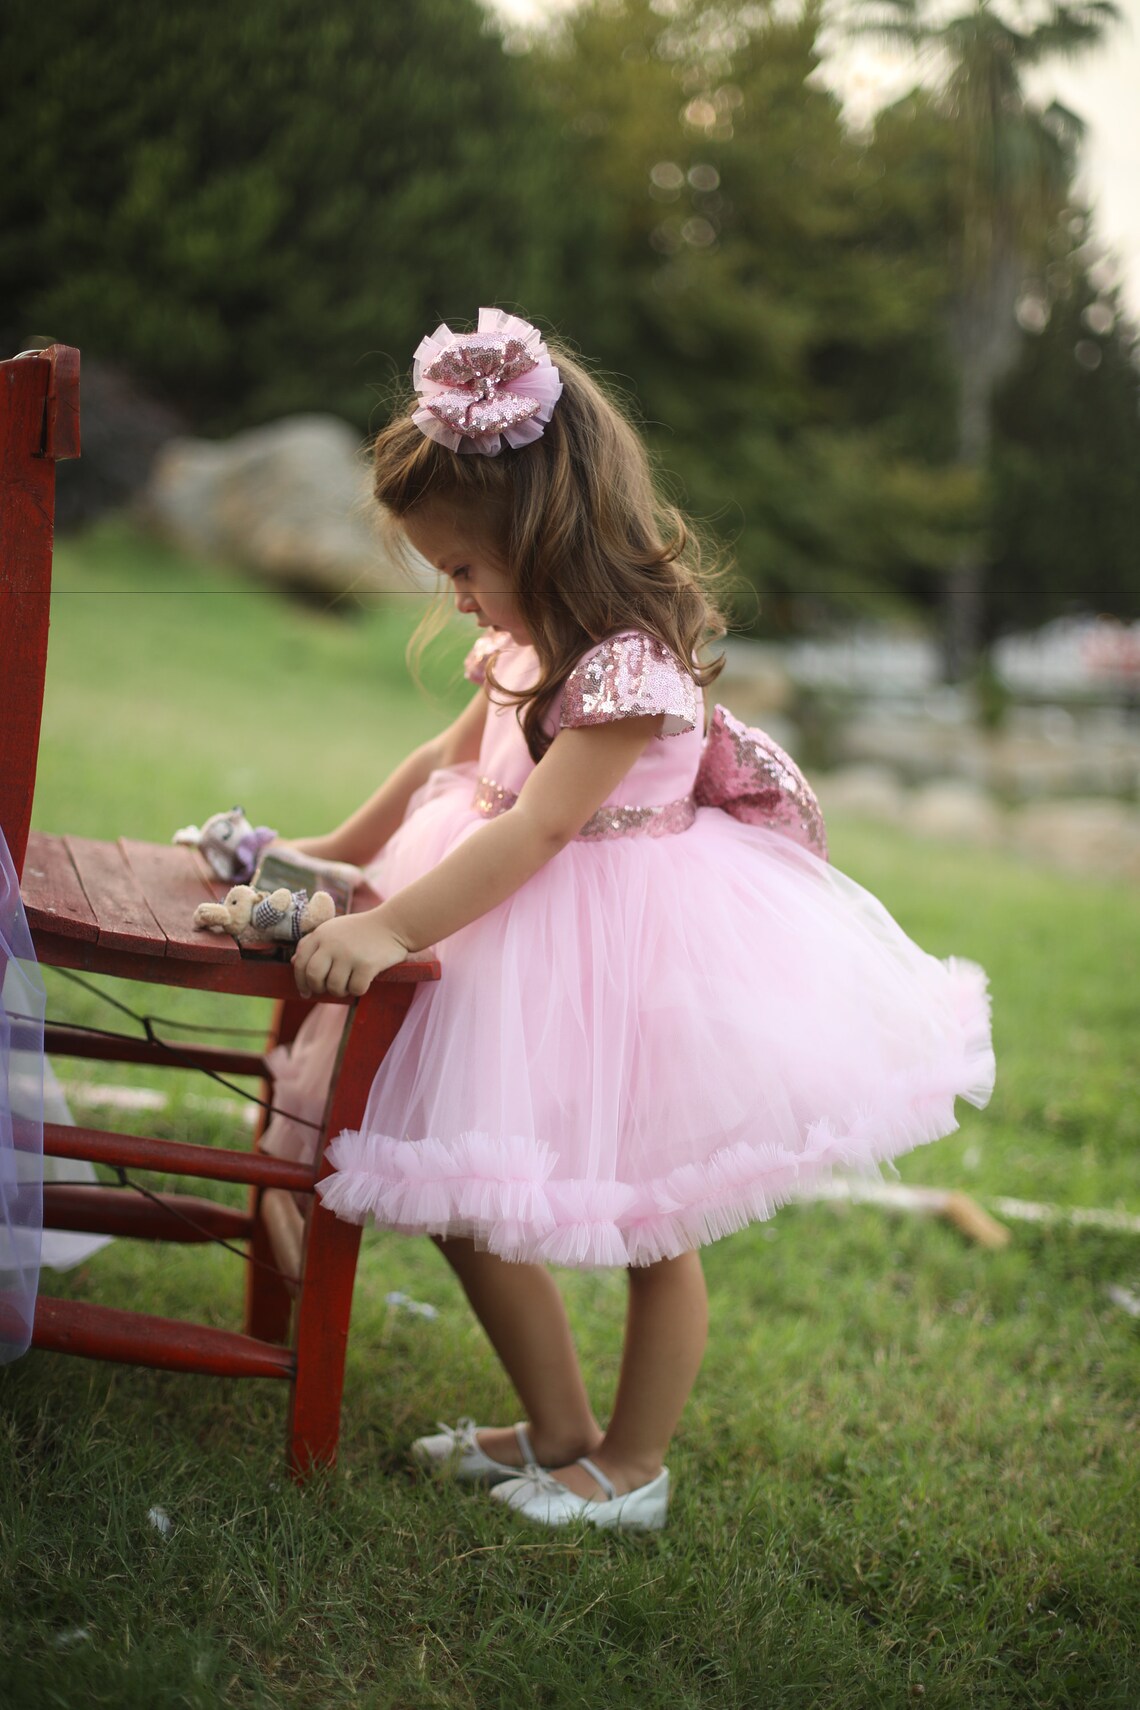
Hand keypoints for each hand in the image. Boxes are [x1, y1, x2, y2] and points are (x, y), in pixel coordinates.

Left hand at [292, 910, 408, 997]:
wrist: (393, 924)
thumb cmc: (360, 930)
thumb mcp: (333, 930)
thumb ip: (312, 943)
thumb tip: (294, 962)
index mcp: (321, 934)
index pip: (300, 962)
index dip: (300, 981)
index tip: (306, 991)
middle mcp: (332, 943)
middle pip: (314, 976)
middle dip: (318, 988)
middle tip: (327, 989)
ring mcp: (350, 954)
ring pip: (334, 986)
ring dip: (341, 991)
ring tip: (348, 983)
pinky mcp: (367, 965)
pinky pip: (356, 989)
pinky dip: (358, 990)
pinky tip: (363, 980)